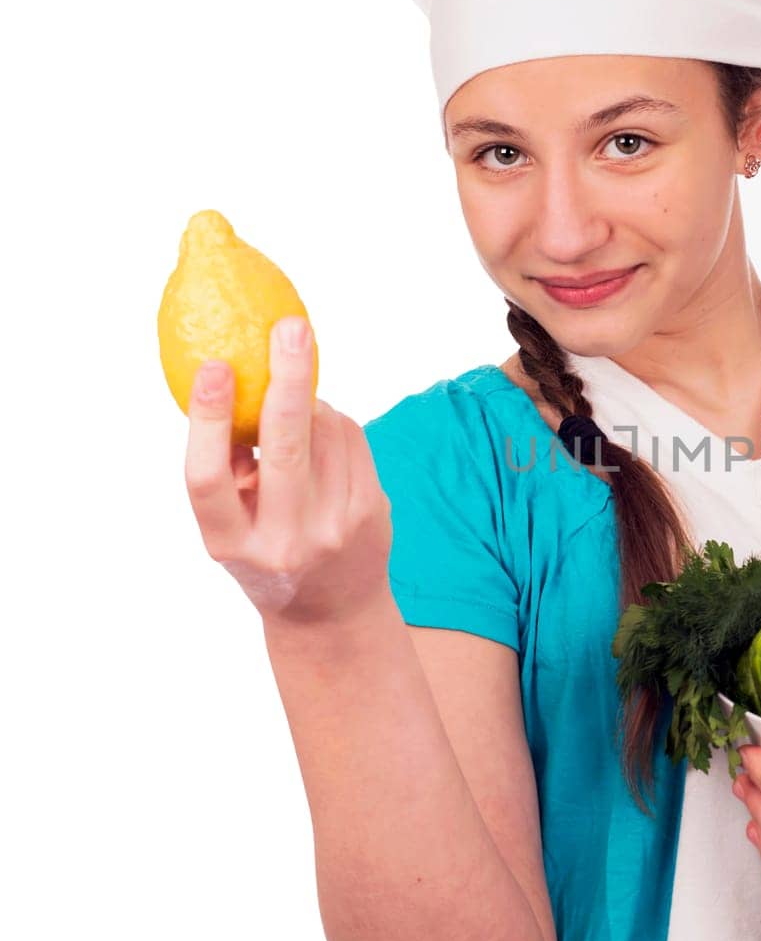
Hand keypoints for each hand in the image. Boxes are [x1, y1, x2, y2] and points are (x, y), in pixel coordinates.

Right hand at [183, 317, 393, 627]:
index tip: (215, 366)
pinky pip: (353, 439)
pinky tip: (323, 430)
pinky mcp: (372, 510)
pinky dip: (334, 421)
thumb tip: (234, 381)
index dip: (209, 418)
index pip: (208, 477)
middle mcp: (284, 538)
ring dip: (310, 402)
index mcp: (231, 541)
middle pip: (285, 447)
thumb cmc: (264, 550)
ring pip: (326, 431)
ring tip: (294, 408)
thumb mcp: (230, 524)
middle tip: (291, 329)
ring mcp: (335, 525)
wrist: (331, 611)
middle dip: (289, 380)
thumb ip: (226, 467)